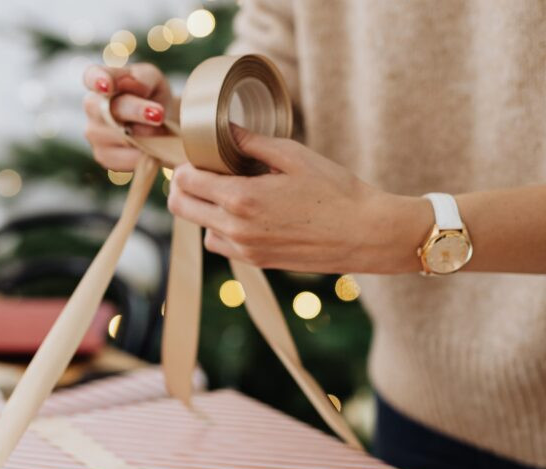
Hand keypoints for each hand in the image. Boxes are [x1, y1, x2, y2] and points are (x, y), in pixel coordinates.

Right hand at [82, 63, 172, 171]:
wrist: (161, 124)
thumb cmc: (152, 95)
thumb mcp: (152, 79)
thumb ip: (142, 77)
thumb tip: (131, 85)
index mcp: (99, 80)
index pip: (91, 77)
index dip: (97, 81)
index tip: (107, 86)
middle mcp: (92, 107)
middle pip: (111, 111)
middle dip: (136, 112)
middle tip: (158, 115)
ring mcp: (94, 134)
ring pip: (119, 137)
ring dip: (145, 136)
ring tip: (161, 131)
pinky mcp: (103, 156)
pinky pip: (125, 158)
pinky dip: (144, 154)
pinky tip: (152, 148)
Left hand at [167, 127, 430, 273]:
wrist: (363, 234)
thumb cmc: (334, 191)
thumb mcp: (293, 155)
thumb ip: (251, 143)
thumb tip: (222, 129)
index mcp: (241, 198)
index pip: (185, 182)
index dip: (185, 165)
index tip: (199, 155)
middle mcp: (235, 228)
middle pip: (182, 208)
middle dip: (184, 188)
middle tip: (204, 172)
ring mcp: (244, 250)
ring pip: (201, 230)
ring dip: (206, 211)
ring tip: (231, 193)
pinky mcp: (256, 262)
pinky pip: (223, 246)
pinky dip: (224, 230)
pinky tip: (247, 214)